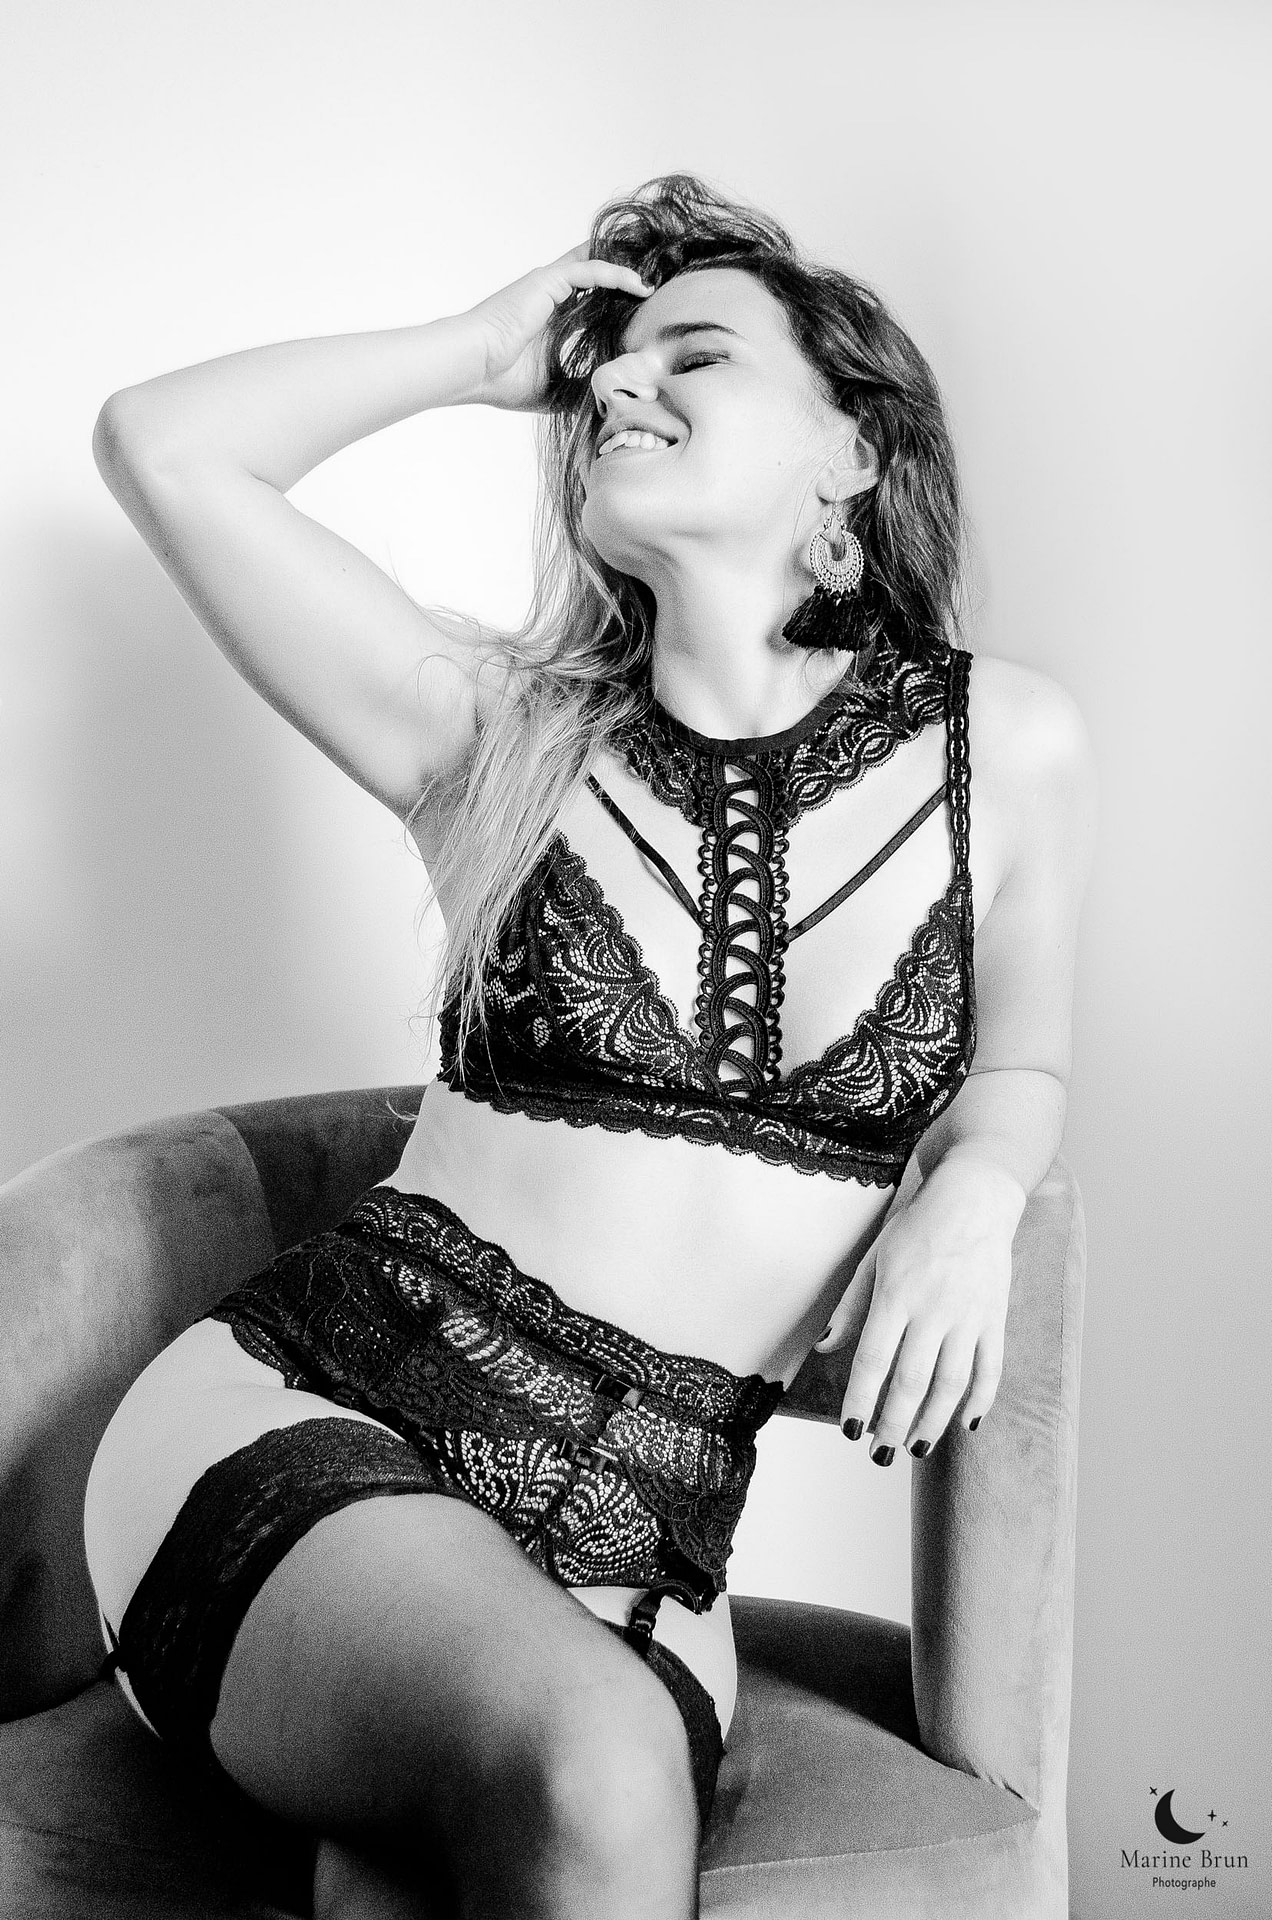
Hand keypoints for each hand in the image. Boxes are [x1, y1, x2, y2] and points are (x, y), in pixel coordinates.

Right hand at [461, 244, 651, 413]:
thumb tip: (607, 400)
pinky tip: (640, 286)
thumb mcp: (552, 391)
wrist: (471, 368)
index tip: (644, 311)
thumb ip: (579, 387)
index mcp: (549, 318)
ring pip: (596, 266)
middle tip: (657, 286)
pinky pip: (590, 270)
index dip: (616, 301)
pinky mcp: (547, 280)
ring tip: (656, 281)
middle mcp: (549, 296)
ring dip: (627, 271)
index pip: (589, 301)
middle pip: (595, 276)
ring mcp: (547, 285)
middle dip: (625, 278)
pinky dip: (617, 275)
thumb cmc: (499, 380)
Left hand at [815, 1158, 1024, 1460]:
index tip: (850, 1432)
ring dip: (932, 1422)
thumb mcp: (874, 1258)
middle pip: (911, 1381)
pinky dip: (979, 1401)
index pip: (873, 1360)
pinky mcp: (995, 1318)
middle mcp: (933, 1309)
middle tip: (880, 1456)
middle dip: (893, 1425)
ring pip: (951, 1384)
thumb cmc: (916, 1227)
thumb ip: (851, 1306)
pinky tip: (964, 1424)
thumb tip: (824, 1348)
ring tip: (915, 1448)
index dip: (861, 1401)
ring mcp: (969, 1316)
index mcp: (896, 1294)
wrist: (975, 1198)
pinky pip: (990, 1369)